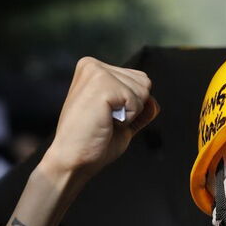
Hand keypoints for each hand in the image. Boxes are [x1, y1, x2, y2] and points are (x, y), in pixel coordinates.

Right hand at [42, 57, 158, 179]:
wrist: (72, 160)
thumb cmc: (93, 144)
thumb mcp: (123, 121)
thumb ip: (140, 108)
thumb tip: (154, 102)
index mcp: (93, 69)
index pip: (139, 79)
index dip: (133, 106)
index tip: (107, 117)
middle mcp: (92, 65)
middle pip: (144, 82)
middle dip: (134, 108)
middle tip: (106, 121)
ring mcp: (96, 72)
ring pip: (143, 90)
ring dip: (131, 113)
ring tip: (104, 121)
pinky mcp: (101, 83)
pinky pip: (137, 101)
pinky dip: (128, 118)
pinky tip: (105, 122)